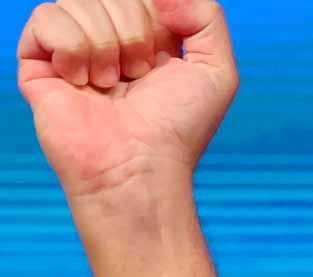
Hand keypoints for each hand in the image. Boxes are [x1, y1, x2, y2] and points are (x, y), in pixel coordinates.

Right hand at [16, 0, 236, 199]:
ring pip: (80, 1)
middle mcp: (106, 35)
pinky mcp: (36, 59)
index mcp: (146, 33)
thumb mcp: (216, 70)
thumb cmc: (177, 128)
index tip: (162, 58)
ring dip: (105, 47)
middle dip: (134, 35)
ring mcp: (70, 46)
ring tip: (111, 85)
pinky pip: (47, 17)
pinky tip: (81, 83)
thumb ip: (205, 16)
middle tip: (137, 78)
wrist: (138, 165)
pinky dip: (72, 50)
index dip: (156, 21)